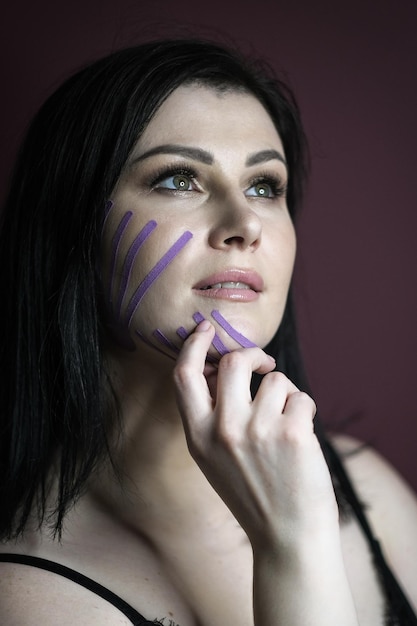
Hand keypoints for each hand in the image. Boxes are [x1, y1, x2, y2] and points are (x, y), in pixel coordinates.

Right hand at [173, 321, 338, 552]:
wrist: (287, 537)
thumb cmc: (253, 491)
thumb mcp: (213, 457)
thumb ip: (211, 414)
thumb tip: (223, 366)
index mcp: (197, 436)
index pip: (184, 375)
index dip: (193, 345)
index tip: (206, 328)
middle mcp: (223, 430)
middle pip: (234, 361)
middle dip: (253, 354)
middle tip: (264, 364)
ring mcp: (257, 431)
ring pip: (275, 378)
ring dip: (285, 393)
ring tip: (286, 422)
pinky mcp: (292, 434)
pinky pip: (301, 396)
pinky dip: (304, 410)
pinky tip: (301, 437)